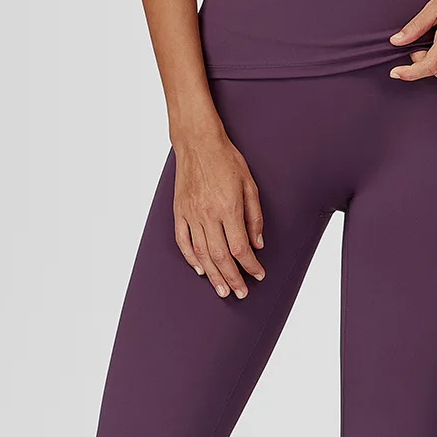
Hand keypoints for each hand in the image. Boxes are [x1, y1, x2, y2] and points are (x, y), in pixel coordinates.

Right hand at [172, 130, 265, 298]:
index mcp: (227, 208)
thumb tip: (257, 244)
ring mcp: (190, 214)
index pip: (240, 247)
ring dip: (212, 275)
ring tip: (222, 289)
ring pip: (201, 253)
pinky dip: (190, 258)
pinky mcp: (179, 212)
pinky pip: (183, 241)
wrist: (197, 142)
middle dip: (232, 278)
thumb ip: (254, 217)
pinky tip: (199, 270)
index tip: (258, 274)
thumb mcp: (250, 185)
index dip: (250, 265)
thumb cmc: (226, 160)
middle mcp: (207, 214)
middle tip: (240, 293)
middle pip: (220, 256)